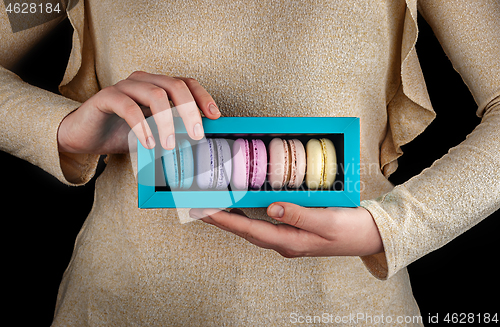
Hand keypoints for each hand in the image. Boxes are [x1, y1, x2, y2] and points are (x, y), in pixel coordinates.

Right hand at [57, 71, 219, 153]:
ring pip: (155, 94)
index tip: (215, 116)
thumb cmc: (121, 134)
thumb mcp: (153, 134)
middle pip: (175, 85)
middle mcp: (143, 81)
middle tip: (196, 135)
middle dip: (190, 110)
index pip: (186, 83)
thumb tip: (200, 142)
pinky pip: (127, 106)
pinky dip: (141, 126)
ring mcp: (124, 87)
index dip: (202, 96)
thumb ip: (173, 131)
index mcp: (157, 86)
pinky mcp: (105, 97)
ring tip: (169, 145)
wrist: (84, 137)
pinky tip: (147, 143)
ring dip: (167, 121)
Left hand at [190, 203, 383, 256]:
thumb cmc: (351, 229)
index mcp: (290, 242)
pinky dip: (251, 214)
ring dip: (234, 217)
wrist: (371, 236)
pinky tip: (245, 205)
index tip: (203, 211)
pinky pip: (266, 223)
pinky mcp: (296, 230)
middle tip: (199, 207)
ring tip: (215, 205)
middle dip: (222, 219)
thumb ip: (298, 214)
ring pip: (254, 227)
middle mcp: (286, 242)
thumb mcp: (327, 220)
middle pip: (246, 230)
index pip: (249, 230)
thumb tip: (270, 208)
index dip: (224, 220)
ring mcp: (290, 238)